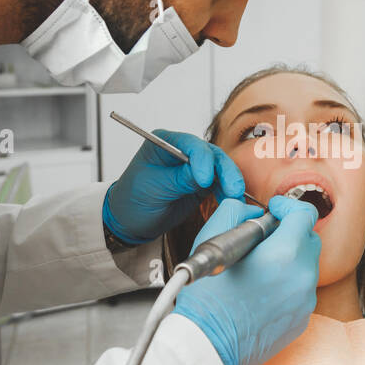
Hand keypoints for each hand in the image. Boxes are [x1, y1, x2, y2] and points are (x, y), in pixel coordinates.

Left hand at [103, 130, 244, 244]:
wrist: (129, 221)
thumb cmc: (132, 200)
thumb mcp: (152, 188)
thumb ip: (179, 179)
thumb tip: (207, 175)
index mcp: (164, 143)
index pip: (190, 145)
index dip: (202, 160)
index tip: (204, 180)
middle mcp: (182, 151)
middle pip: (211, 154)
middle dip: (224, 171)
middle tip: (232, 189)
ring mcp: (194, 167)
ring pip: (220, 168)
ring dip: (230, 182)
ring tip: (235, 197)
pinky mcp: (201, 184)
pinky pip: (220, 184)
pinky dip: (227, 192)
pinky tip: (231, 201)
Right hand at [173, 196, 320, 364]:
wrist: (208, 345)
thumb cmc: (207, 299)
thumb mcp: (212, 240)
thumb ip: (236, 213)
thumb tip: (252, 212)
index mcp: (285, 254)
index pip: (305, 214)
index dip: (287, 206)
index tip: (273, 210)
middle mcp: (302, 277)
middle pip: (309, 239)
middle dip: (289, 232)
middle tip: (262, 239)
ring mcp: (305, 302)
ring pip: (306, 266)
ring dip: (288, 260)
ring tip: (257, 268)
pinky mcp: (301, 321)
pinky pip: (300, 291)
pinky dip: (286, 284)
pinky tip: (260, 291)